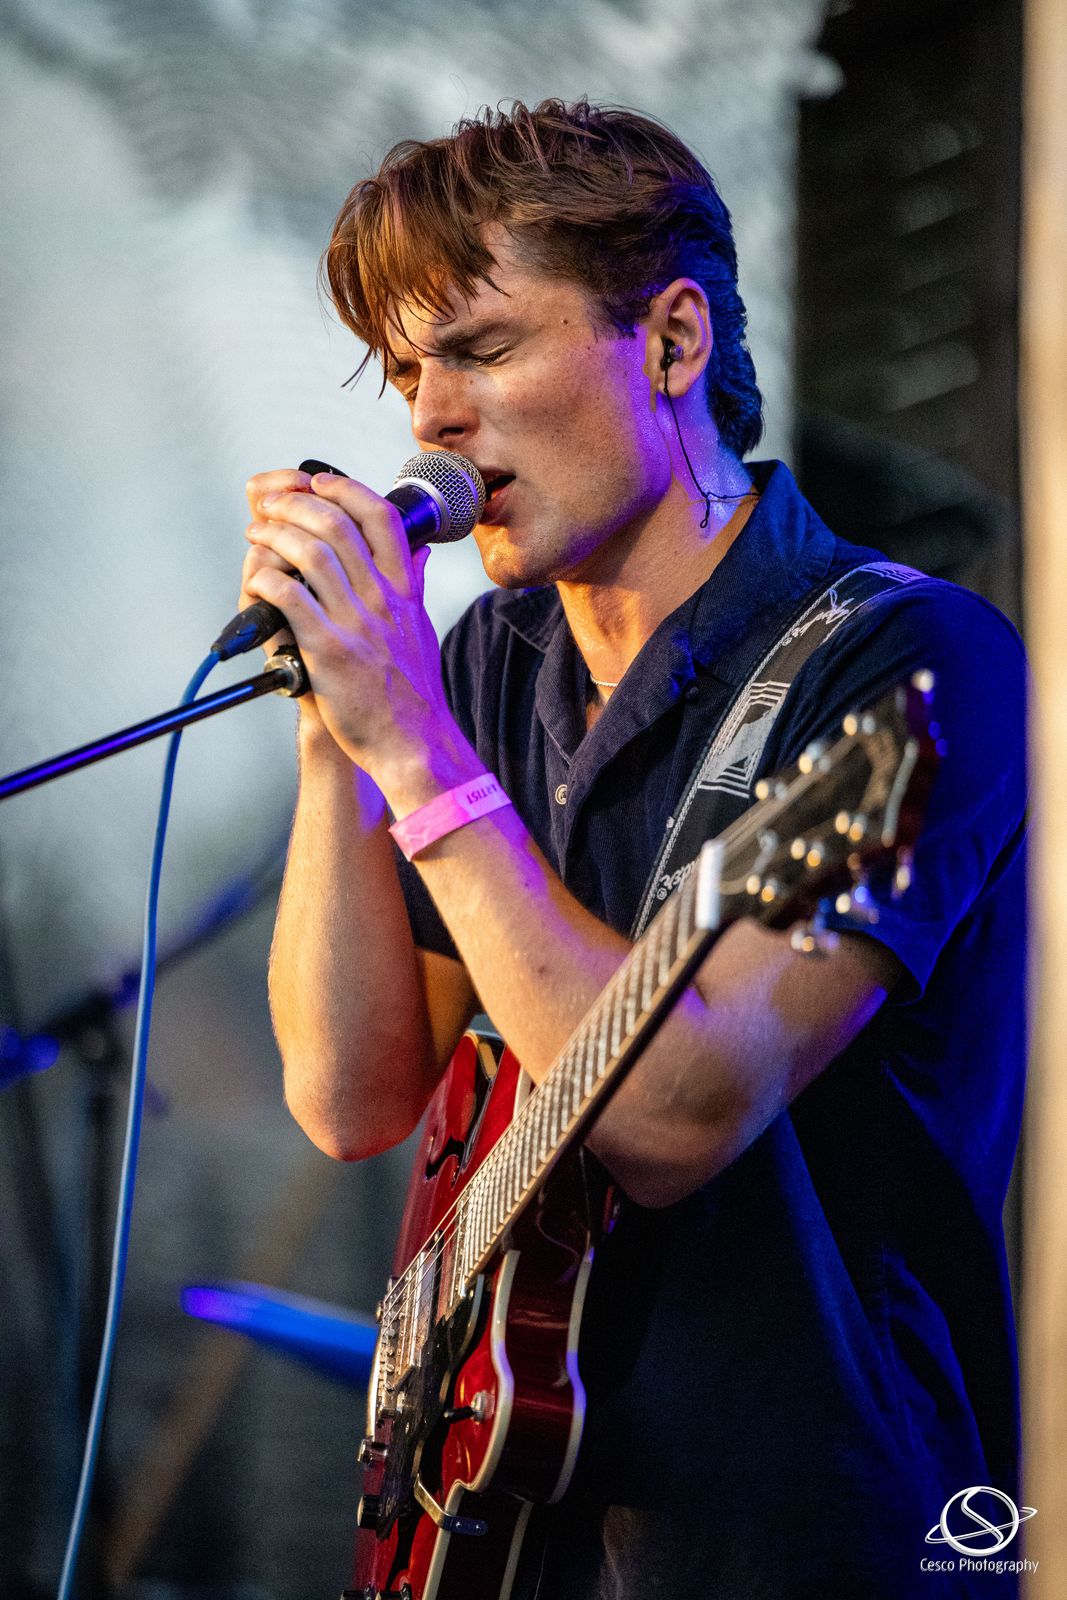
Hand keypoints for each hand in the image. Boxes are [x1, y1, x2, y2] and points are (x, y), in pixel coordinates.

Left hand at [242, 470, 455, 787]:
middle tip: (270, 507)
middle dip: (293, 504)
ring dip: (274, 534)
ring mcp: (355, 623)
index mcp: (404, 589)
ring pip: (310, 552)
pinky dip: (266, 578)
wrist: (412, 742)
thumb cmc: (412, 691)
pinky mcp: (328, 651)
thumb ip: (415, 584)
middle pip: (336, 524)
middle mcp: (382, 599)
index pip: (381, 515)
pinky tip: (257, 578)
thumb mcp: (421, 626)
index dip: (345, 489)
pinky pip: (290, 598)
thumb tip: (420, 551)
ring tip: (256, 534)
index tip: (318, 483)